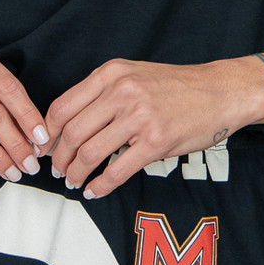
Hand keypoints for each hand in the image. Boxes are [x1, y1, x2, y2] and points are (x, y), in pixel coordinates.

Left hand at [44, 58, 253, 198]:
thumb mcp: (133, 74)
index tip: (43, 148)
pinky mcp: (156, 142)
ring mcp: (140, 117)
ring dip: (76, 173)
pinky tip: (94, 191)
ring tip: (74, 181)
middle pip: (72, 133)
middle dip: (59, 158)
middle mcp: (122, 92)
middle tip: (57, 170)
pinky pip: (117, 170)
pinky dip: (100, 186)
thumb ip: (102, 93)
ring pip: (90, 153)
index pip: (63, 107)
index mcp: (111, 74)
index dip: (47, 133)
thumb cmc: (176, 86)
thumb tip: (67, 123)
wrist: (219, 92)